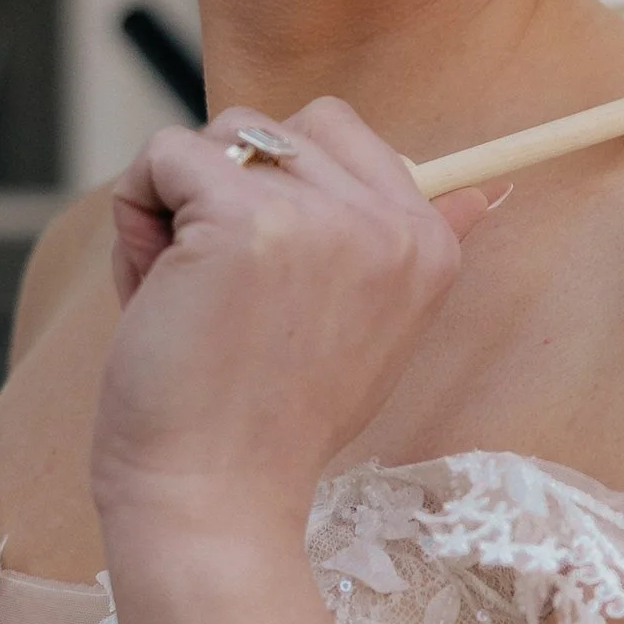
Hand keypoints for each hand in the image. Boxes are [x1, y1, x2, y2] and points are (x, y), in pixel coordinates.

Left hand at [93, 98, 489, 544]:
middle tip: (219, 288)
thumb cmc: (269, 421)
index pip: (340, 133)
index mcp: (428, 244)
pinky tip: (152, 286)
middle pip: (276, 125)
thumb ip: (401, 250)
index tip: (267, 283)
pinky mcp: (243, 218)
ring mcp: (321, 217)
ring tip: (185, 291)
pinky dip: (137, 208)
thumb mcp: (371, 330)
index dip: (278, 191)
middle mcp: (389, 222)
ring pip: (217, 134)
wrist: (214, 498)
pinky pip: (165, 155)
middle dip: (226, 188)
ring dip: (177, 201)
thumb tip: (486, 191)